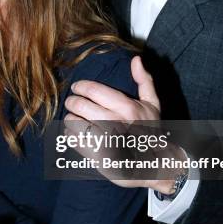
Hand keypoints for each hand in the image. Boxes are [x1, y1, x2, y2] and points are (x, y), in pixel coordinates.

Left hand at [64, 56, 181, 191]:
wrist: (153, 164)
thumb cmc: (150, 131)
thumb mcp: (152, 104)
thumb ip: (144, 80)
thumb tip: (136, 59)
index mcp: (127, 107)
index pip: (93, 90)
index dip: (80, 86)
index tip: (77, 87)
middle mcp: (115, 122)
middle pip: (80, 105)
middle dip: (72, 101)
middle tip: (71, 102)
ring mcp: (104, 140)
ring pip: (73, 122)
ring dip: (70, 118)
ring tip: (72, 117)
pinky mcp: (96, 156)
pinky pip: (73, 140)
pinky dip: (69, 134)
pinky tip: (74, 132)